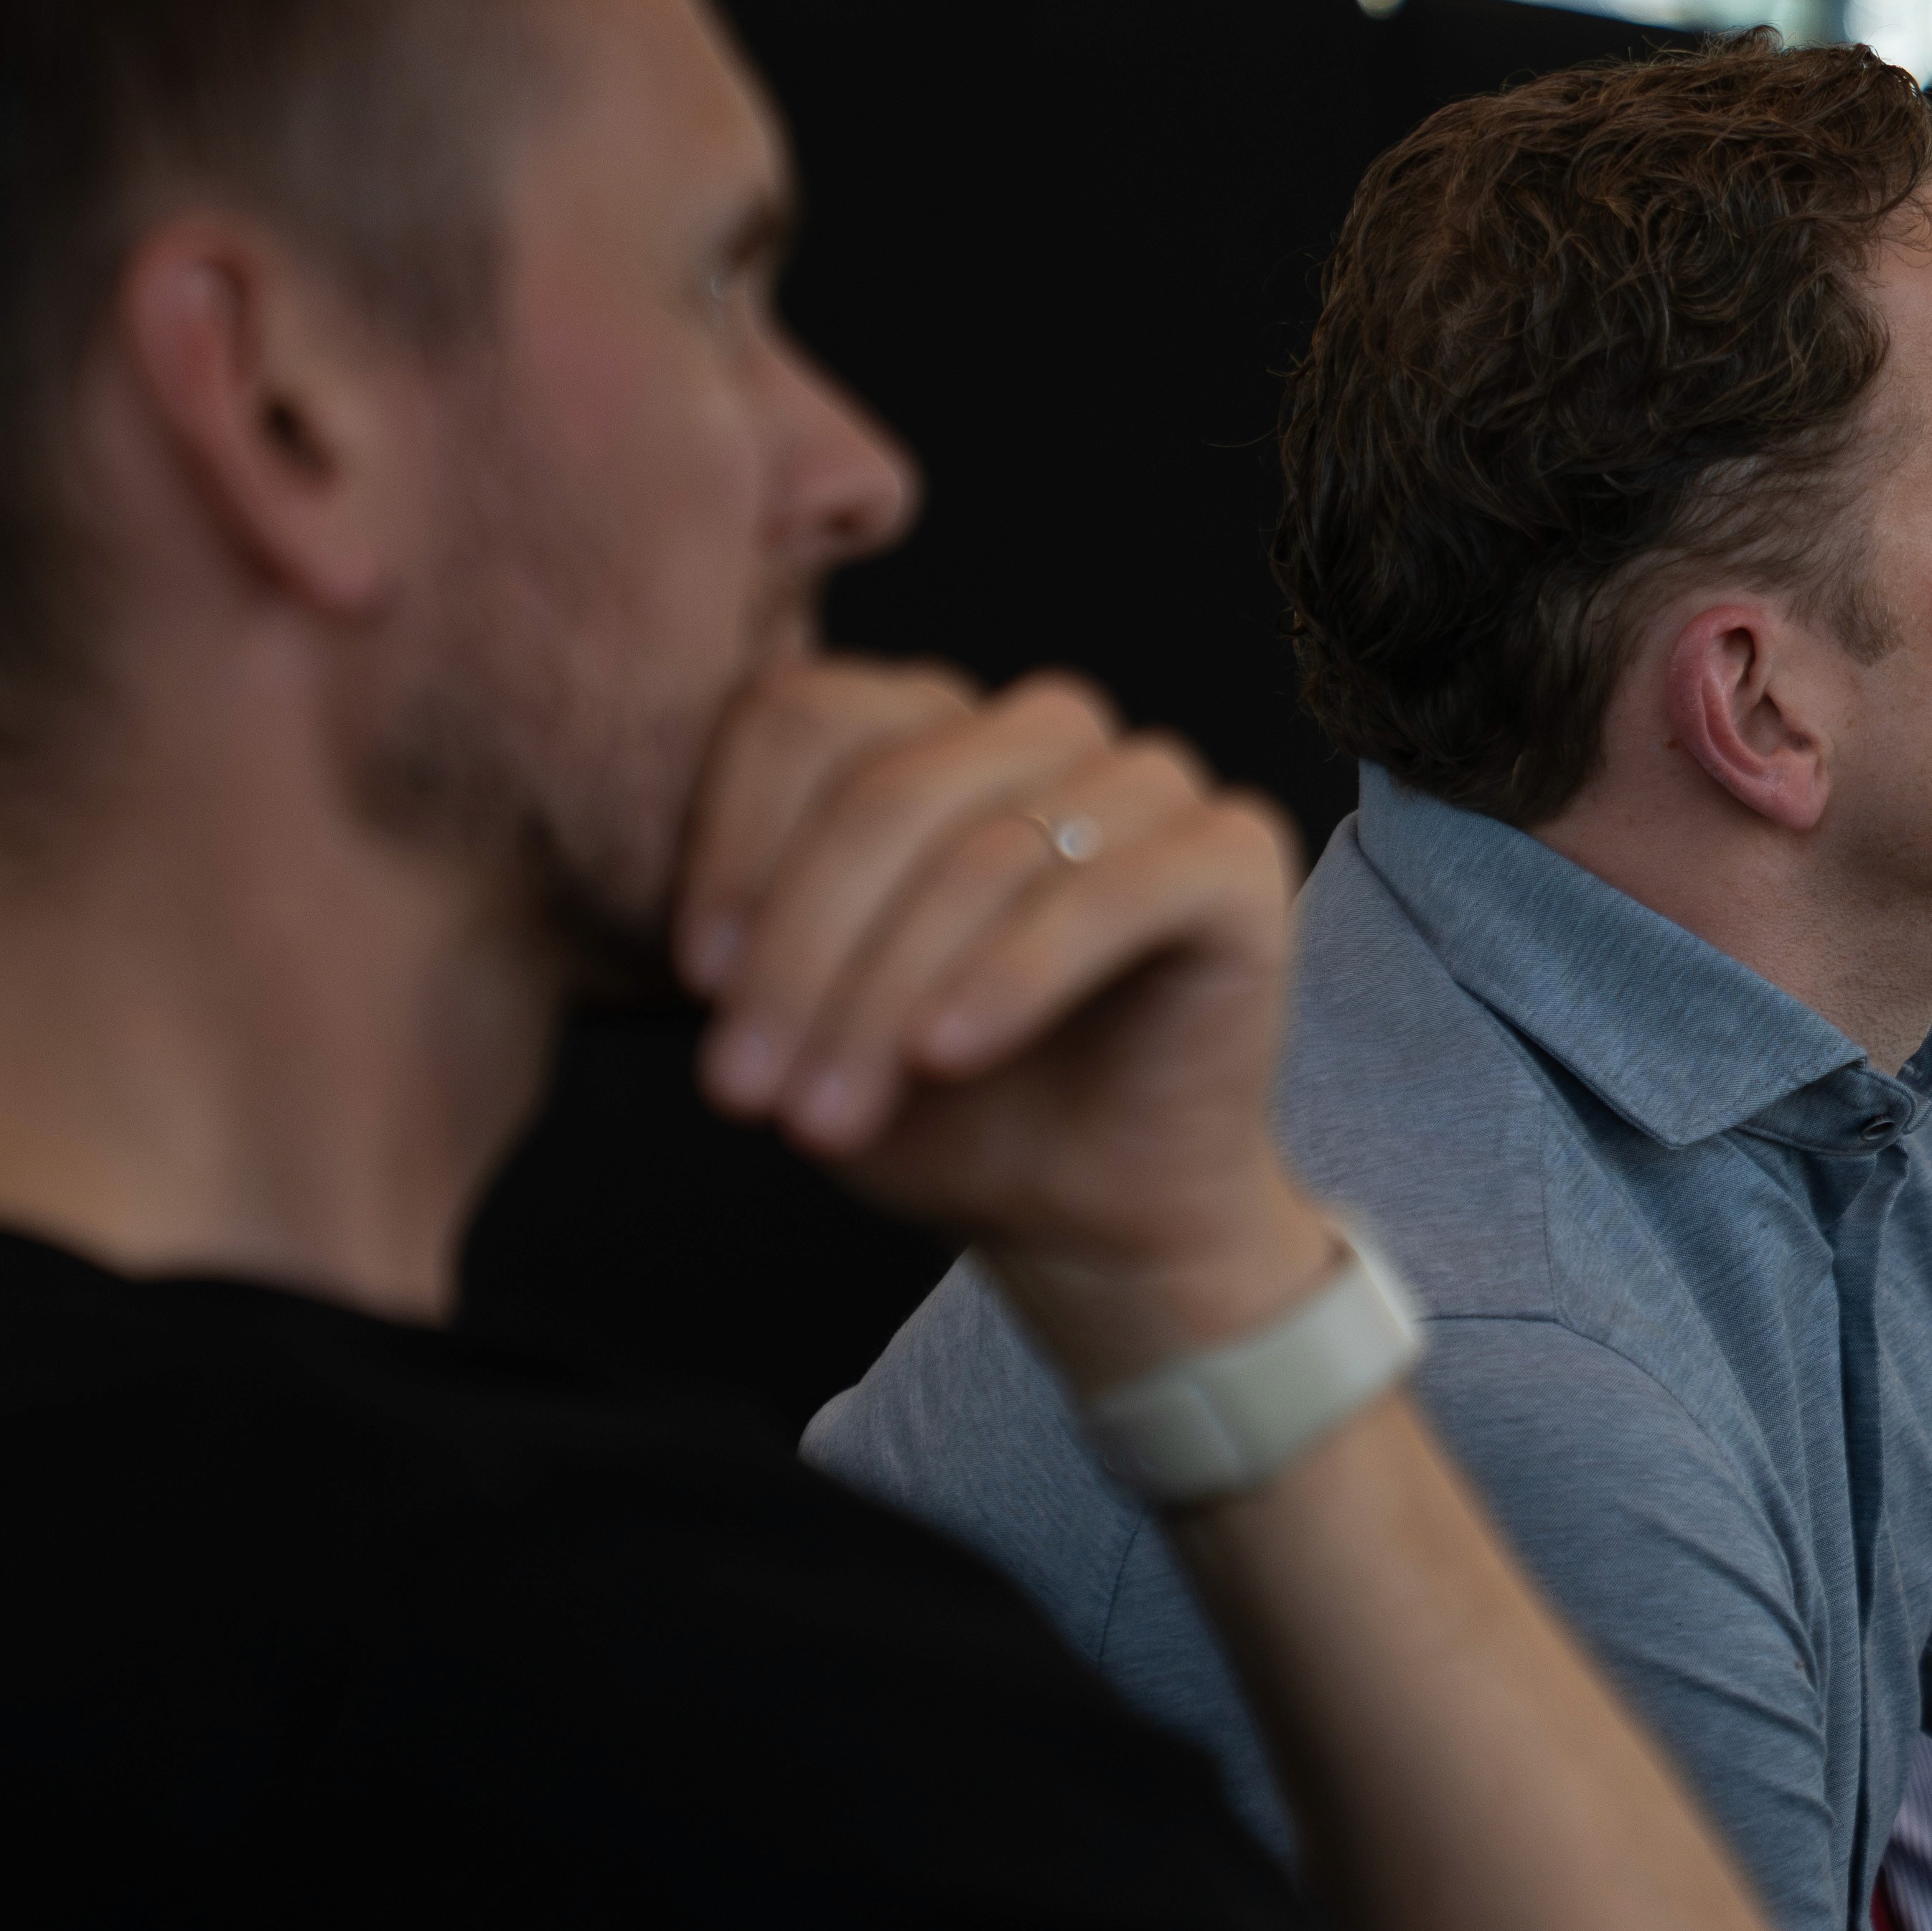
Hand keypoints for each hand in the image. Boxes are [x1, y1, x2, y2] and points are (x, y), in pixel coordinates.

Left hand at [675, 658, 1322, 1383]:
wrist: (1086, 1213)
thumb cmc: (945, 1105)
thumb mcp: (811, 1013)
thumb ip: (755, 934)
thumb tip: (697, 927)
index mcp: (929, 732)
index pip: (807, 717)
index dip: (733, 844)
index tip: (696, 984)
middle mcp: (1040, 731)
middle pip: (887, 791)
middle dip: (804, 954)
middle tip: (749, 1094)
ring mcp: (1148, 781)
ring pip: (991, 845)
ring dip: (892, 986)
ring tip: (832, 1114)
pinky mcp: (1235, 856)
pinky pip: (1120, 887)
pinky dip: (1022, 971)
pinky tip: (951, 1052)